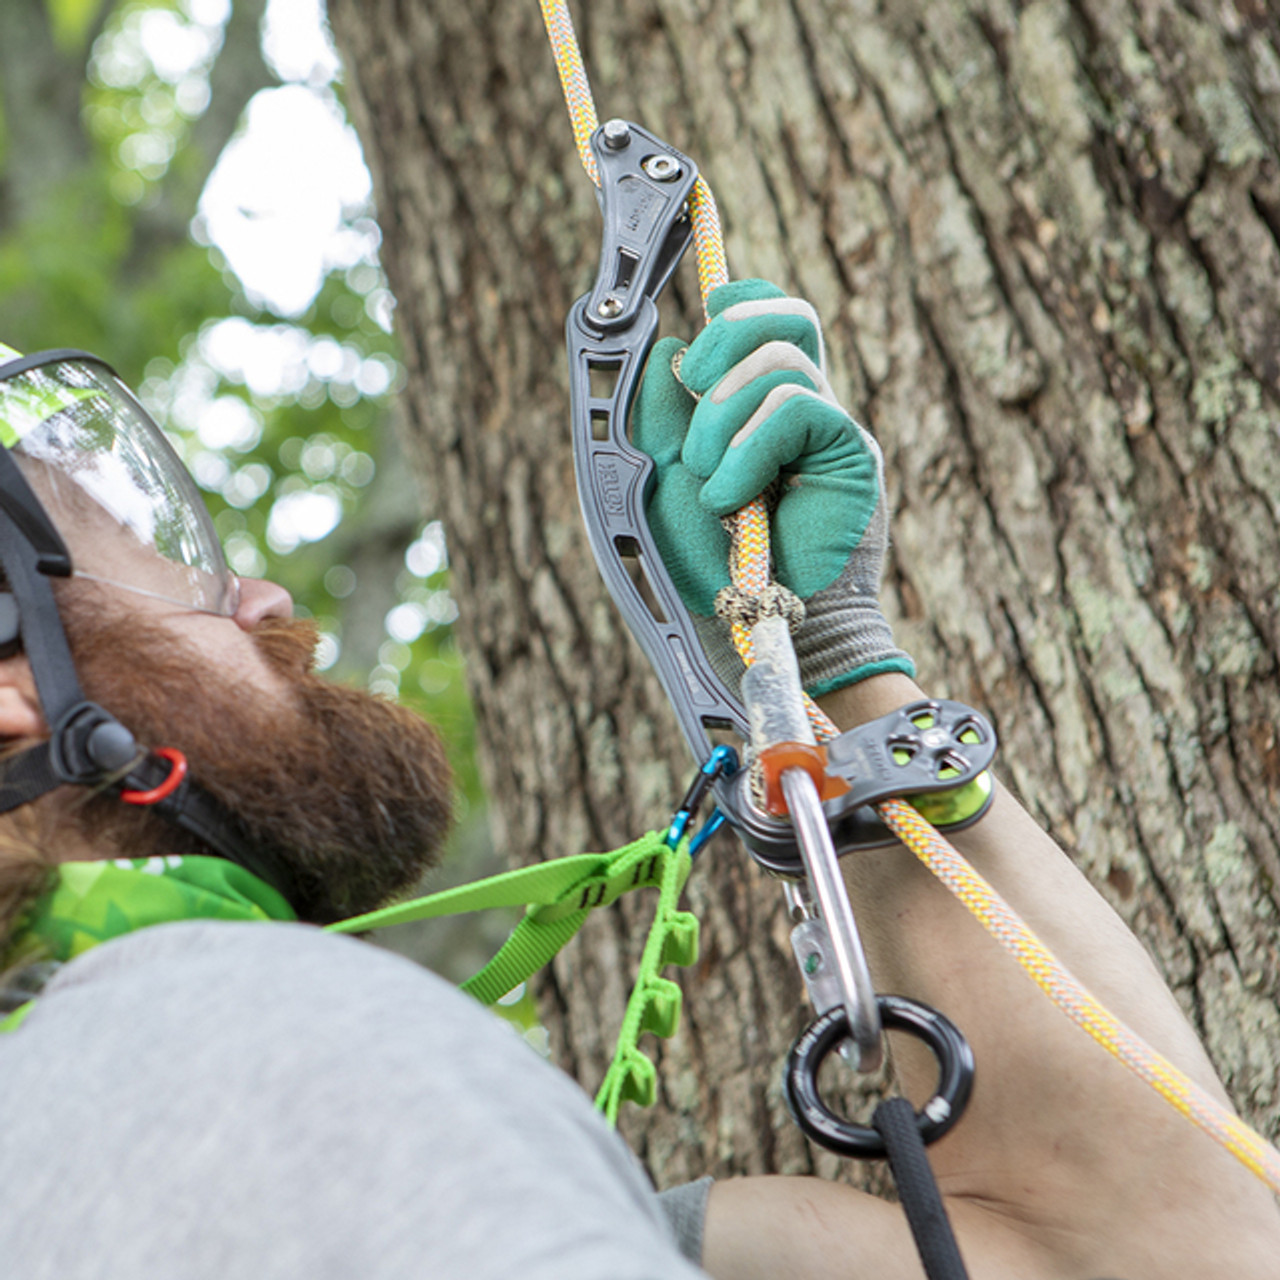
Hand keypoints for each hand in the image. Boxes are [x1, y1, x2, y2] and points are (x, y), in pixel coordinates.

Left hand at [632, 279, 912, 696]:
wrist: (746, 623)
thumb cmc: (701, 563)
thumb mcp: (659, 473)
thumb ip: (662, 407)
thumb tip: (673, 344)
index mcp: (756, 408)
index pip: (767, 319)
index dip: (740, 303)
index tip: (704, 317)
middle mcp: (799, 411)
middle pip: (786, 316)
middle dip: (723, 340)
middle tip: (694, 390)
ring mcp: (828, 431)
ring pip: (781, 361)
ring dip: (721, 418)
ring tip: (710, 485)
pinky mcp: (850, 455)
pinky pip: (797, 406)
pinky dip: (748, 450)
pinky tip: (733, 500)